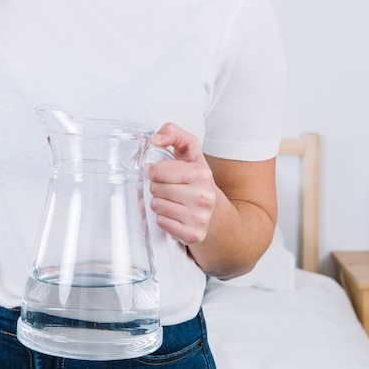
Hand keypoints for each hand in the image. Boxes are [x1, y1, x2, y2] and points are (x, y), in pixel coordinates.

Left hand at [144, 123, 216, 244]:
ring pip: (156, 206)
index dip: (152, 170)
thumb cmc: (196, 178)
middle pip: (155, 189)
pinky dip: (163, 219)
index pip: (157, 171)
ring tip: (171, 200)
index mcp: (202, 174)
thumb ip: (173, 133)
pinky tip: (174, 214)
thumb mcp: (189, 150)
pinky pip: (161, 223)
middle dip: (156, 187)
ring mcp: (200, 218)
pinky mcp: (193, 235)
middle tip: (168, 187)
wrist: (215, 212)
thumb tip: (157, 139)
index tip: (157, 172)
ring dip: (158, 202)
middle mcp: (204, 197)